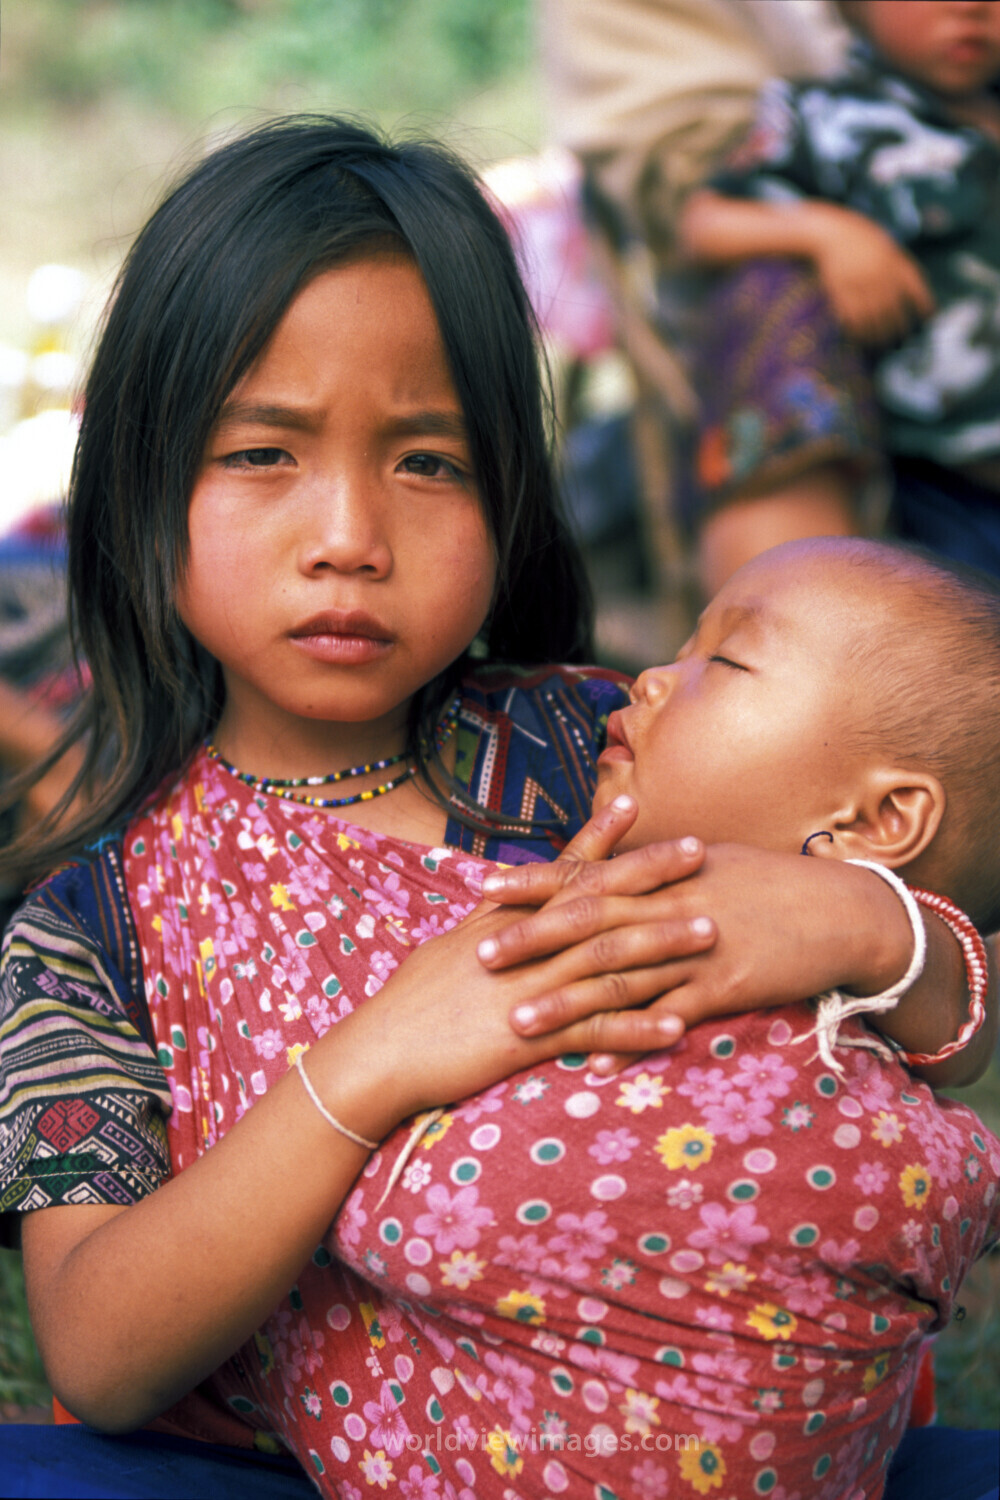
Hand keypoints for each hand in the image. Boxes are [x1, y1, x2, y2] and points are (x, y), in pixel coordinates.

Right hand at [324, 802, 718, 1131]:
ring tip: (711, 932)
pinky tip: (677, 1026)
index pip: (559, 870)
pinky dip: (636, 1028)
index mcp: (503, 922)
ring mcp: (527, 990)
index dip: (598, 837)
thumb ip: (487, 925)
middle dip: (650, 874)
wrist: (378, 1053)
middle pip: (596, 902)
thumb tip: (503, 899)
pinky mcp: (527, 1039)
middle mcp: (521, 946)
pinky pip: (592, 1031)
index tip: (635, 804)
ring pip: (606, 960)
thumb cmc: (409, 1004)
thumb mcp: (448, 949)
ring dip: (662, 947)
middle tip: (699, 850)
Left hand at [479, 842, 914, 1069]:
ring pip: (620, 977)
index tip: (483, 887)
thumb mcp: (709, 864)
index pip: (585, 873)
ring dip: (566, 1002)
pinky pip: (666, 1020)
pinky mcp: (723, 990)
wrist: (840, 912)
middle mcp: (671, 907)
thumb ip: (654, 871)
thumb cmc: (770, 883)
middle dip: (531, 940)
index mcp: (663, 872)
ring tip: (517, 1022)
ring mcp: (696, 951)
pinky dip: (628, 1042)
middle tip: (479, 956)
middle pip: (589, 923)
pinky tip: (592, 1064)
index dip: (533, 881)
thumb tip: (609, 864)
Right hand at [809, 206, 933, 344]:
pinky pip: (852, 317)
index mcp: (895, 263)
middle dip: (897, 328)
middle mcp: (881, 276)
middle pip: (894, 310)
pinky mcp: (843, 292)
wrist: (832, 233)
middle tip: (898, 339)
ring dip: (876, 335)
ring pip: (873, 318)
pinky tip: (858, 336)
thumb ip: (898, 265)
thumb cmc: (860, 238)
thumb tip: (908, 290)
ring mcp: (861, 285)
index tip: (928, 315)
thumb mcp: (886, 245)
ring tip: (878, 343)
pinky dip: (856, 330)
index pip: (916, 288)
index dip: (924, 304)